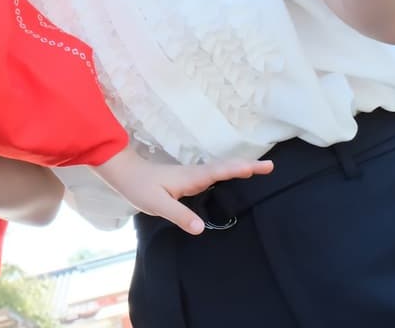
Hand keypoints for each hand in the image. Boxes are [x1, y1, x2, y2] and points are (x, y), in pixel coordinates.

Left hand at [93, 148, 272, 234]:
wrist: (124, 173)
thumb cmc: (139, 187)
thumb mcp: (157, 204)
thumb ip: (179, 215)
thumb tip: (201, 228)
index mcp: (192, 177)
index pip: (222, 172)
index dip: (242, 169)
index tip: (263, 167)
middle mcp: (195, 173)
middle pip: (226, 167)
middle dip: (248, 166)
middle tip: (271, 167)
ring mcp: (191, 175)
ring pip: (220, 169)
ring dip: (239, 168)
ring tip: (258, 170)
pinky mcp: (187, 180)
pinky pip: (213, 175)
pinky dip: (227, 173)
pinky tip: (231, 178)